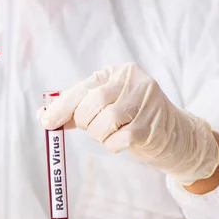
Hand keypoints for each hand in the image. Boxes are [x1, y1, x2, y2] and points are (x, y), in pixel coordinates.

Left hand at [38, 63, 218, 186]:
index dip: (62, 106)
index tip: (46, 121)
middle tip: (89, 128)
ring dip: (99, 134)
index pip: (83, 87)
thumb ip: (76, 110)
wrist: (176, 136)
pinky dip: (112, 145)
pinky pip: (119, 139)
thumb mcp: (105, 108)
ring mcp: (145, 102)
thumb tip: (43, 116)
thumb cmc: (132, 120)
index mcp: (118, 72)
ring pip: (105, 120)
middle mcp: (133, 81)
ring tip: (108, 134)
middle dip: (83, 121)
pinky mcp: (151, 125)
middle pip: (93, 102)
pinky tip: (122, 141)